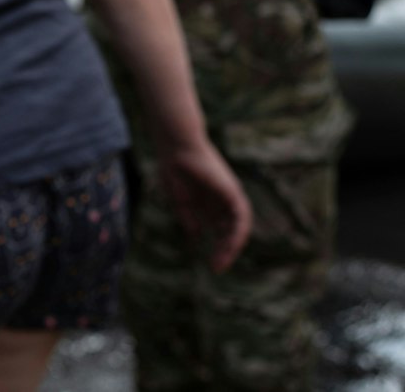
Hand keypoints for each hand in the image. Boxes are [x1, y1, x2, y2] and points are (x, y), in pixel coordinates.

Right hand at [158, 139, 252, 271]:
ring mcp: (229, 196)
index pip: (220, 230)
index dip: (218, 247)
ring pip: (238, 226)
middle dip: (224, 250)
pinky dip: (238, 232)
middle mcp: (223, 202)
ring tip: (223, 260)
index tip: (212, 265)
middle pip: (229, 231)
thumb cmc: (174, 169)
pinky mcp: (232, 191)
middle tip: (218, 267)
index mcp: (210, 204)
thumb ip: (189, 218)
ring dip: (232, 245)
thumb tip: (196, 237)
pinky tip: (231, 244)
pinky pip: (241, 217)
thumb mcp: (180, 200)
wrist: (175, 148)